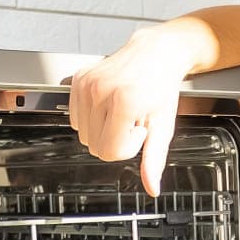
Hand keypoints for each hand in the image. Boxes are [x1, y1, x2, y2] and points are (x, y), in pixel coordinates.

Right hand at [69, 22, 209, 194]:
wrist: (156, 52)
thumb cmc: (162, 85)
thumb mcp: (164, 125)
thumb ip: (155, 160)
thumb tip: (152, 187)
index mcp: (123, 102)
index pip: (109, 152)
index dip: (127, 148)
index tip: (139, 130)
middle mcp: (100, 91)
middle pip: (95, 146)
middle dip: (114, 140)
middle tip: (131, 120)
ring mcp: (86, 84)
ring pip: (83, 134)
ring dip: (102, 129)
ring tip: (121, 111)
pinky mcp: (77, 80)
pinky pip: (75, 118)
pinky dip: (91, 118)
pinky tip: (109, 105)